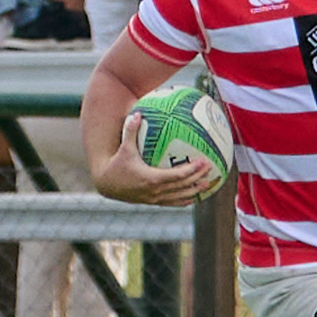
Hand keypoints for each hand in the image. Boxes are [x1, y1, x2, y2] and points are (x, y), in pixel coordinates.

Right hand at [93, 111, 213, 206]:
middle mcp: (155, 191)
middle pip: (182, 186)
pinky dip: (183, 200)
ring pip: (179, 197)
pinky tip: (192, 197)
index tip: (203, 162)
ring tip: (207, 185)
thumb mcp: (124, 147)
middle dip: (197, 178)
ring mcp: (154, 198)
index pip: (176, 175)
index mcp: (151, 178)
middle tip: (211, 169)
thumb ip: (131, 131)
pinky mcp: (152, 202)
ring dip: (194, 191)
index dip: (191, 170)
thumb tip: (137, 113)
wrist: (105, 184)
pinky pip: (171, 202)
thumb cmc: (116, 163)